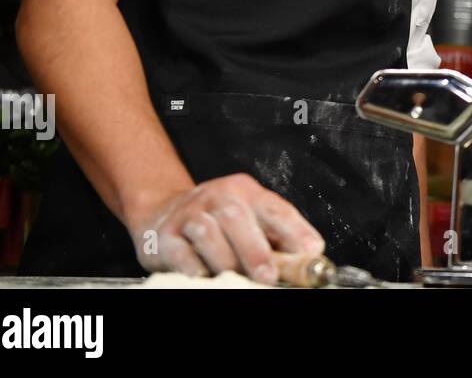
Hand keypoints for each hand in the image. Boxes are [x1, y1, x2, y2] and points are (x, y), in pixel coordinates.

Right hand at [125, 173, 324, 283]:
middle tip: (269, 276)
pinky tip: (204, 277)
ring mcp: (189, 214)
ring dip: (225, 260)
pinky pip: (180, 252)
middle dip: (256, 250)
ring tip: (236, 279)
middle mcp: (218, 197)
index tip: (311, 252)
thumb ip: (275, 238)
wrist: (160, 211)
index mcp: (246, 192)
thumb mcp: (249, 219)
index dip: (296, 230)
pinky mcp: (165, 235)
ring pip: (207, 233)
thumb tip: (306, 259)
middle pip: (238, 217)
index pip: (275, 209)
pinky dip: (194, 268)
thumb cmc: (217, 222)